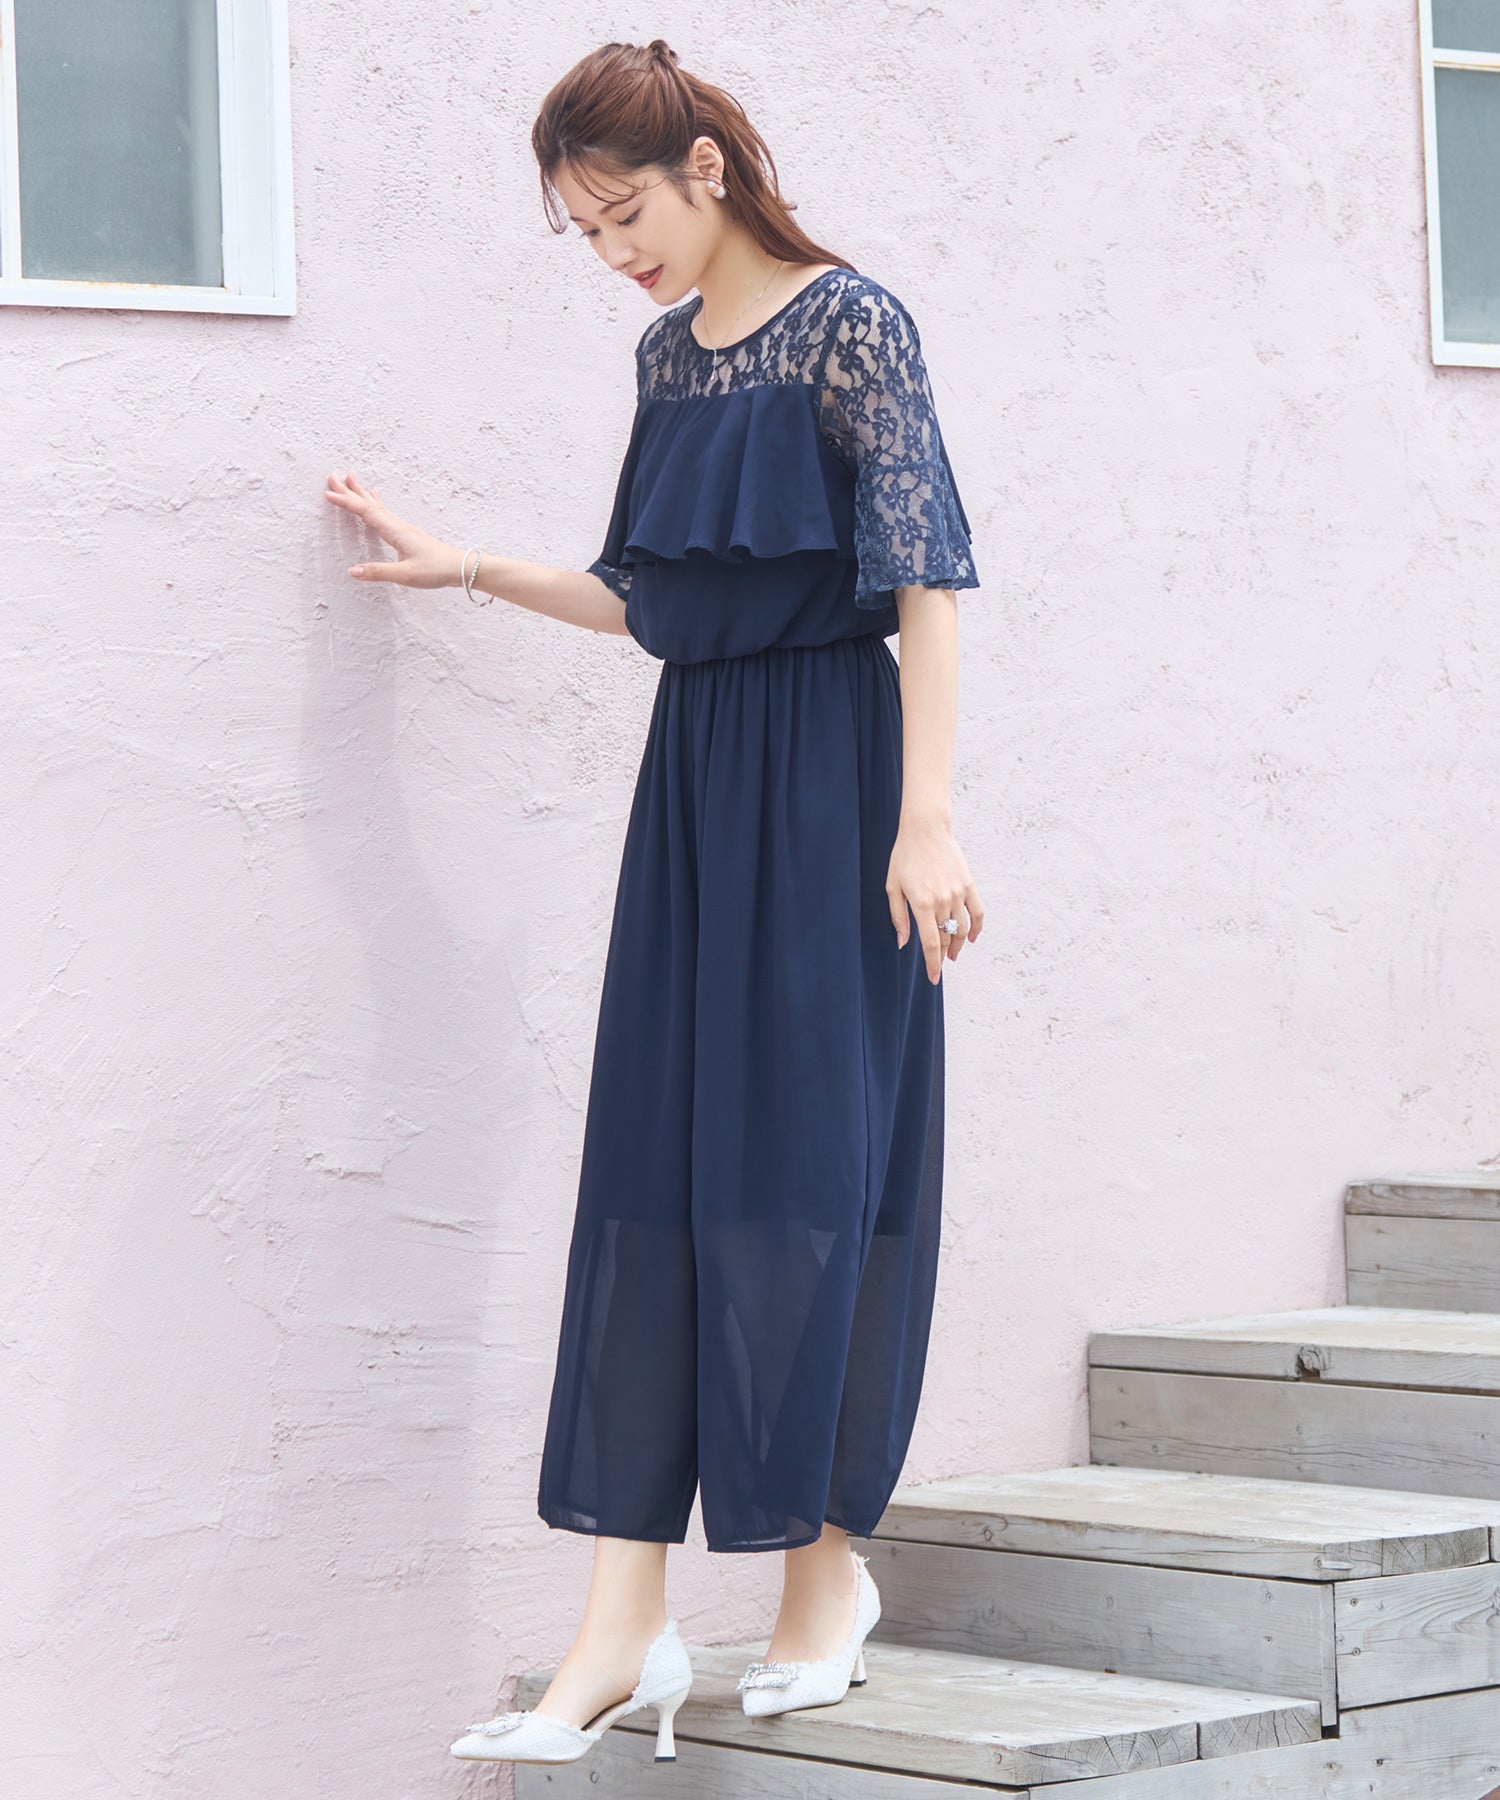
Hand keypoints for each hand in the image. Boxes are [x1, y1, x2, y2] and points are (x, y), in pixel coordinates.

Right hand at [322, 469, 462, 588]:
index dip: (346, 502)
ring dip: (361, 492)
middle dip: (350, 490)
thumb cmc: (436, 570)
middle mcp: (398, 525)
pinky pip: (385, 512)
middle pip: (369, 503)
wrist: (461, 567)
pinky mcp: (408, 533)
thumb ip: (378, 572)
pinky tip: (376, 499)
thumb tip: (352, 571)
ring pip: (377, 505)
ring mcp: (403, 528)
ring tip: (350, 479)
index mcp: (395, 531)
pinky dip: (375, 503)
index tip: (327, 493)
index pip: (365, 512)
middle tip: (332, 475)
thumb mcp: (405, 575)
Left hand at [886, 815, 982, 985]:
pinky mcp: (969, 884)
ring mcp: (958, 893)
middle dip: (943, 956)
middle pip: (947, 938)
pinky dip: (977, 928)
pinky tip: (972, 938)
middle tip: (940, 965)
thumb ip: (898, 917)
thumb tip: (902, 943)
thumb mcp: (892, 887)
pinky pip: (978, 912)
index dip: (933, 964)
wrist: (925, 829)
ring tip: (954, 954)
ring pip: (963, 929)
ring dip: (959, 945)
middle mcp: (943, 901)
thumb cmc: (904, 857)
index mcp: (922, 904)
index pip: (931, 943)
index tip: (933, 978)